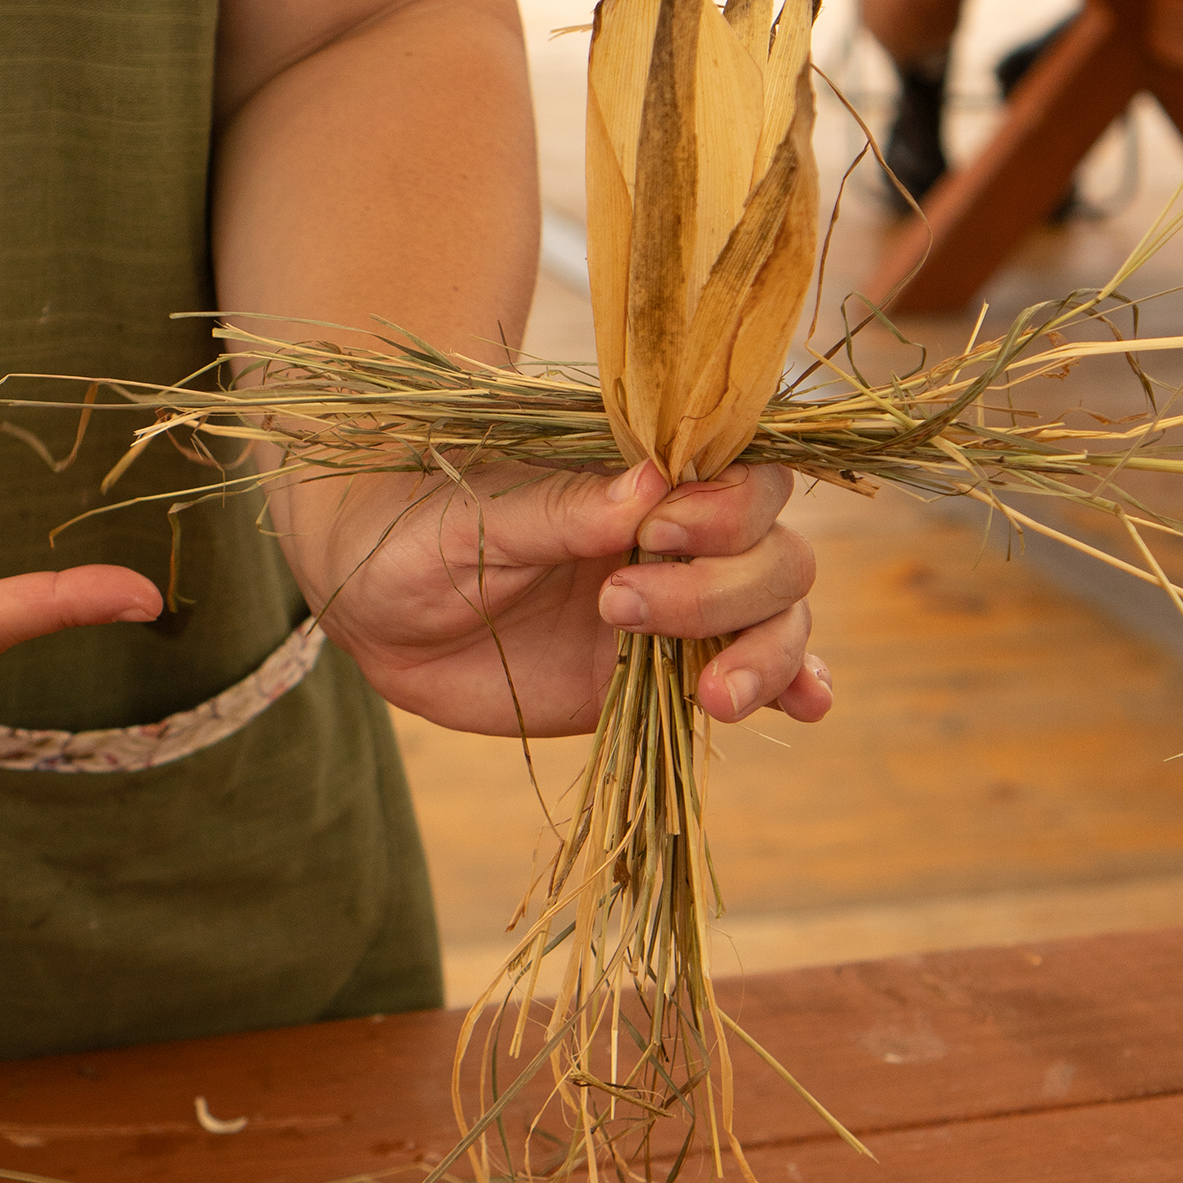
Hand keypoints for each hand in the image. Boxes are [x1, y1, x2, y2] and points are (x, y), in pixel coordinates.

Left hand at [274, 458, 829, 736]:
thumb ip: (560, 508)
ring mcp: (679, 609)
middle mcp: (677, 538)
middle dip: (723, 588)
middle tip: (617, 605)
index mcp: (639, 478)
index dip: (724, 508)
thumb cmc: (418, 534)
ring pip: (777, 618)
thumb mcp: (474, 519)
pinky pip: (752, 675)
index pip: (740, 476)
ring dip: (768, 654)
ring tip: (713, 695)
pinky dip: (792, 687)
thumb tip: (649, 482)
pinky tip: (807, 706)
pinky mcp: (665, 674)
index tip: (658, 531)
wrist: (375, 607)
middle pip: (774, 554)